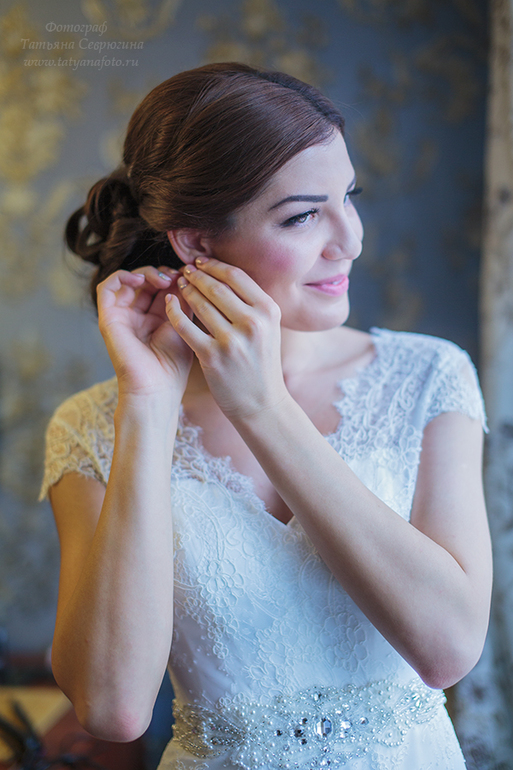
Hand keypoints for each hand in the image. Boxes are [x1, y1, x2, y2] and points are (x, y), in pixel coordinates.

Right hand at [97, 266, 193, 398]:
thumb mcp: (183, 326)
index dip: (174, 278)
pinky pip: (107, 288)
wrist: (156, 388)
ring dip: (146, 273)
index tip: (189, 277)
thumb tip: (184, 275)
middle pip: (145, 282)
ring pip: (127, 281)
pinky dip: (122, 276)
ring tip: (163, 279)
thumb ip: (182, 302)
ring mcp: (122, 317)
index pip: (161, 288)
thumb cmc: (173, 366)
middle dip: (162, 273)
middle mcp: (137, 317)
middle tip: (177, 276)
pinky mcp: (108, 319)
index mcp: (155, 320)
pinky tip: (141, 280)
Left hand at [164, 258, 287, 420]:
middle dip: (196, 275)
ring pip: (200, 304)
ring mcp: (232, 340)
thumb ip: (251, 304)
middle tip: (185, 270)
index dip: (214, 265)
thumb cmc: (262, 364)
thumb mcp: (268, 329)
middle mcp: (252, 323)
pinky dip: (174, 312)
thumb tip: (224, 274)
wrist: (262, 404)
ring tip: (178, 284)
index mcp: (268, 311)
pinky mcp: (212, 356)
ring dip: (185, 290)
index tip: (201, 262)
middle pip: (216, 287)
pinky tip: (169, 304)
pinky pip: (185, 326)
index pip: (236, 276)